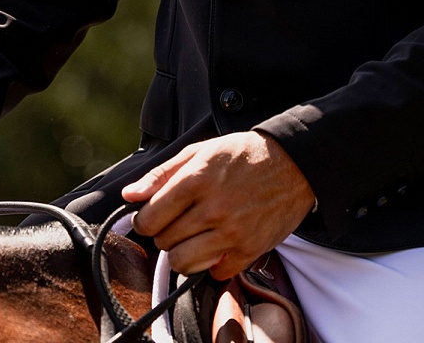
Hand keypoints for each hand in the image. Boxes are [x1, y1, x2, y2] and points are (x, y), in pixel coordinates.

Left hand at [122, 131, 314, 280]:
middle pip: (164, 241)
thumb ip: (162, 173)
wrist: (293, 163)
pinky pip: (214, 273)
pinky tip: (218, 244)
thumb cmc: (244, 154)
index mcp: (197, 179)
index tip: (153, 217)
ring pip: (183, 263)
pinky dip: (213, 263)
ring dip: (183, 253)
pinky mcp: (249, 250)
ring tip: (194, 237)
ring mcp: (231, 232)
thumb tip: (130, 195)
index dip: (145, 220)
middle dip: (165, 233)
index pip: (150, 218)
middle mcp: (213, 208)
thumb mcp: (201, 151)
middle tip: (180, 221)